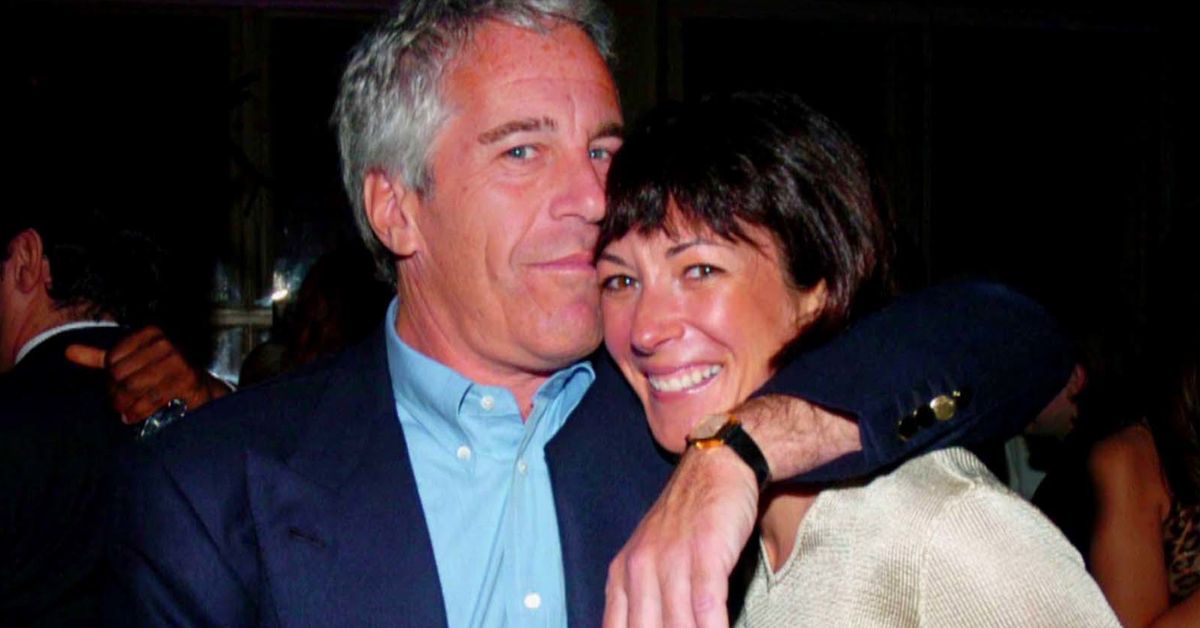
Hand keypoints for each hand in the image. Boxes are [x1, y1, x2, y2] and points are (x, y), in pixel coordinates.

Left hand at [65, 326, 228, 422]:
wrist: (199, 389)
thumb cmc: (161, 375)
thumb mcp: (131, 362)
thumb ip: (100, 357)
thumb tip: (67, 351)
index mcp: (151, 332)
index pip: (112, 358)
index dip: (110, 379)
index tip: (116, 388)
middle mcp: (166, 342)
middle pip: (120, 374)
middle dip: (116, 394)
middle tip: (118, 405)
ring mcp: (179, 360)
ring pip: (133, 387)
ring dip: (125, 405)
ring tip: (124, 412)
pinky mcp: (187, 380)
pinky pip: (152, 398)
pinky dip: (139, 411)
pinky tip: (133, 416)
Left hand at [605, 445, 757, 627]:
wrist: (715, 466)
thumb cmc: (689, 519)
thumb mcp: (650, 557)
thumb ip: (642, 600)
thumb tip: (647, 625)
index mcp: (621, 574)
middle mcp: (639, 569)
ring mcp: (670, 561)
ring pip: (676, 627)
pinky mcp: (704, 554)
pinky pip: (706, 608)